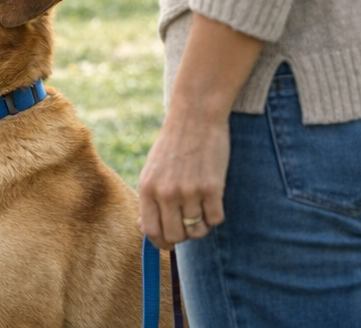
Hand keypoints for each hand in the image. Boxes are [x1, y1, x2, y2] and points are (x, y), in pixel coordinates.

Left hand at [137, 102, 230, 249]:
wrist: (195, 117)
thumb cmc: (173, 145)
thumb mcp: (152, 170)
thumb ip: (150, 199)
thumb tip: (145, 229)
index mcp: (147, 188)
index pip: (150, 231)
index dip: (160, 242)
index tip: (169, 243)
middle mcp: (166, 192)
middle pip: (174, 236)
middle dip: (183, 236)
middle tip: (189, 224)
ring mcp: (189, 191)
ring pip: (197, 230)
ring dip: (201, 224)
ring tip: (201, 205)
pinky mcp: (212, 188)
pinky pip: (215, 220)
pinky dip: (215, 215)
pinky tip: (213, 199)